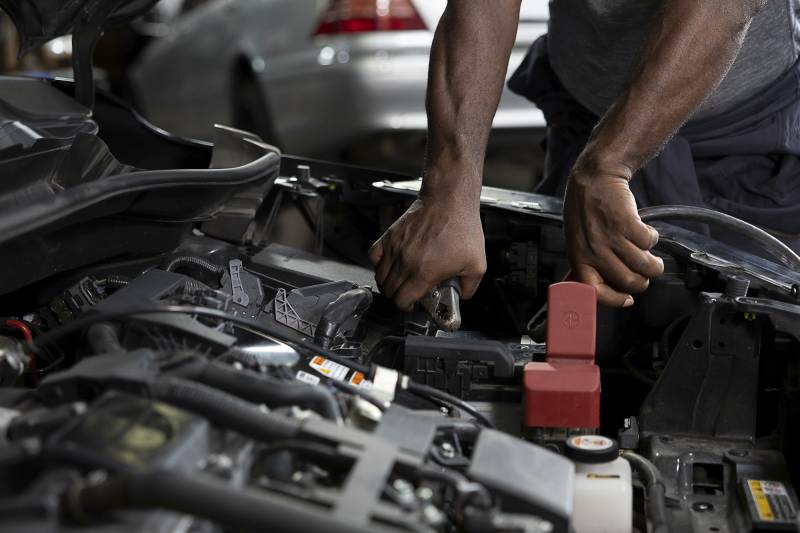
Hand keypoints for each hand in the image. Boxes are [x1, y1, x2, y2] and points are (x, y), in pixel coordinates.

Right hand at [369, 194, 486, 310]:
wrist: (449, 200)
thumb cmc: (461, 227)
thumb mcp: (477, 264)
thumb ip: (469, 287)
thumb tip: (462, 297)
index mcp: (424, 273)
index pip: (402, 301)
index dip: (407, 307)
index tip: (414, 305)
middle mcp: (405, 262)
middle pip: (389, 291)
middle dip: (398, 298)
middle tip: (409, 295)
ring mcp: (394, 248)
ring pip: (379, 276)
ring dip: (388, 284)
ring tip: (401, 282)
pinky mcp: (390, 235)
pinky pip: (374, 256)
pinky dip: (378, 264)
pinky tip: (390, 264)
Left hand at [563, 169, 663, 306]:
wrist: (594, 177)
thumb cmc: (585, 208)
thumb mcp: (577, 239)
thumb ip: (589, 261)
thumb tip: (605, 286)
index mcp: (579, 257)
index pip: (595, 291)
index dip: (615, 300)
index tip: (627, 300)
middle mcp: (594, 250)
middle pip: (628, 282)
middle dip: (642, 282)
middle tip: (644, 275)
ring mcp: (611, 237)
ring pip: (644, 266)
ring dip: (654, 264)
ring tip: (652, 259)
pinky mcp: (627, 223)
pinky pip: (649, 242)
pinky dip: (653, 239)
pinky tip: (646, 234)